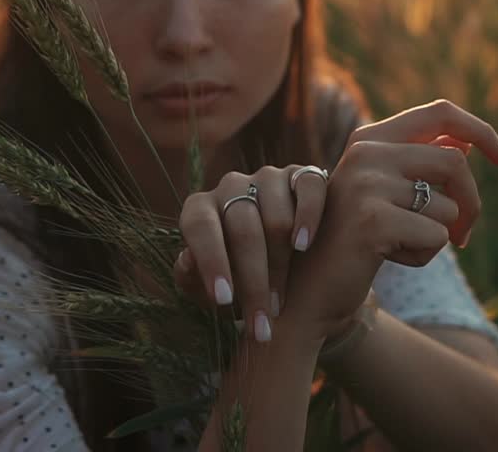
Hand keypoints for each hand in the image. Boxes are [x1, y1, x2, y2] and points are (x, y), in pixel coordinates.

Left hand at [170, 165, 328, 341]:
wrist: (282, 266)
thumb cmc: (236, 279)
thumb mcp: (209, 288)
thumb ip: (192, 278)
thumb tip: (188, 261)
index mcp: (200, 209)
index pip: (200, 227)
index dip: (212, 262)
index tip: (224, 300)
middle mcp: (231, 186)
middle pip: (244, 229)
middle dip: (253, 282)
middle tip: (262, 322)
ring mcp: (268, 178)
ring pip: (276, 217)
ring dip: (281, 264)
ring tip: (281, 301)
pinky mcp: (303, 175)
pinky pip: (309, 188)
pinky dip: (308, 216)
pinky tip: (304, 245)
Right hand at [284, 98, 497, 339]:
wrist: (310, 288)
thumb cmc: (355, 240)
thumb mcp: (387, 195)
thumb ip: (420, 165)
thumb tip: (469, 143)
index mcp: (370, 139)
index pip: (441, 113)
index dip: (483, 132)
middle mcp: (365, 152)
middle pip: (455, 163)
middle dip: (471, 204)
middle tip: (464, 237)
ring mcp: (366, 184)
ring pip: (447, 207)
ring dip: (439, 237)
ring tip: (402, 246)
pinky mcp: (372, 219)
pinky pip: (436, 237)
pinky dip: (424, 256)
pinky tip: (390, 258)